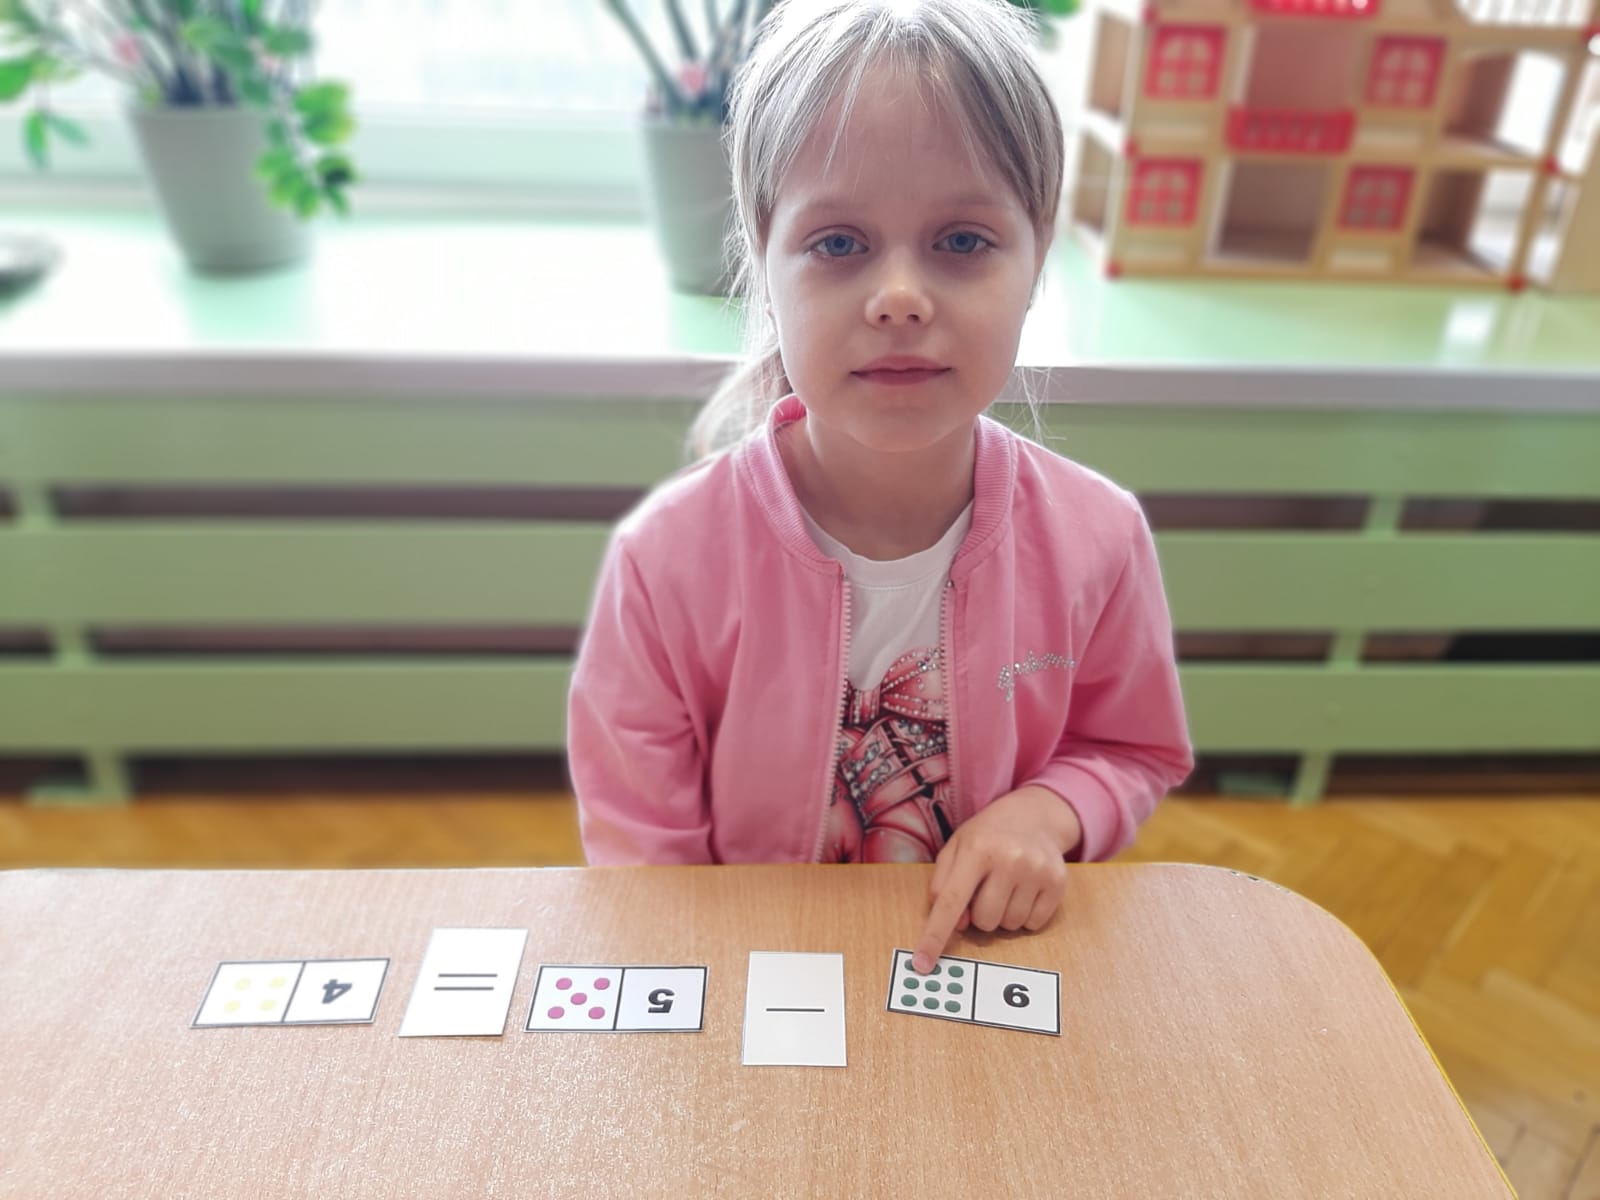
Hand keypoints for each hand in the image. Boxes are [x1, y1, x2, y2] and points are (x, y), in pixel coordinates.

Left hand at [911, 786, 1081, 973]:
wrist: (1034, 816)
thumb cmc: (987, 836)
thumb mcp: (955, 848)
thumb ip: (944, 885)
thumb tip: (956, 925)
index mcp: (976, 849)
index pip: (951, 902)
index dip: (935, 936)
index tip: (923, 964)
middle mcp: (1009, 859)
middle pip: (984, 921)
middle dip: (980, 913)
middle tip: (986, 888)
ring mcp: (1037, 871)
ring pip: (1009, 925)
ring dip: (1003, 914)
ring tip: (1007, 886)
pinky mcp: (1058, 882)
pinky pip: (1033, 924)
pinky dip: (1025, 915)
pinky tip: (1025, 890)